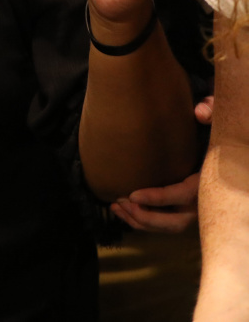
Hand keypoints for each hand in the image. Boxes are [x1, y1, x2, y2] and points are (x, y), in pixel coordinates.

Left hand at [110, 96, 211, 232]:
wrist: (221, 157)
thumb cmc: (212, 137)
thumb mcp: (215, 125)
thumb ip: (210, 114)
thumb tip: (200, 112)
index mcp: (208, 181)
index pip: (183, 195)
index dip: (158, 198)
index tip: (133, 194)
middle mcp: (203, 201)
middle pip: (176, 221)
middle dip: (146, 216)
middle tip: (122, 202)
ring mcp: (195, 211)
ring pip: (169, 227)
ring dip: (141, 221)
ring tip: (116, 206)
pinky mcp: (185, 213)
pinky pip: (165, 225)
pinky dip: (143, 222)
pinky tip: (122, 211)